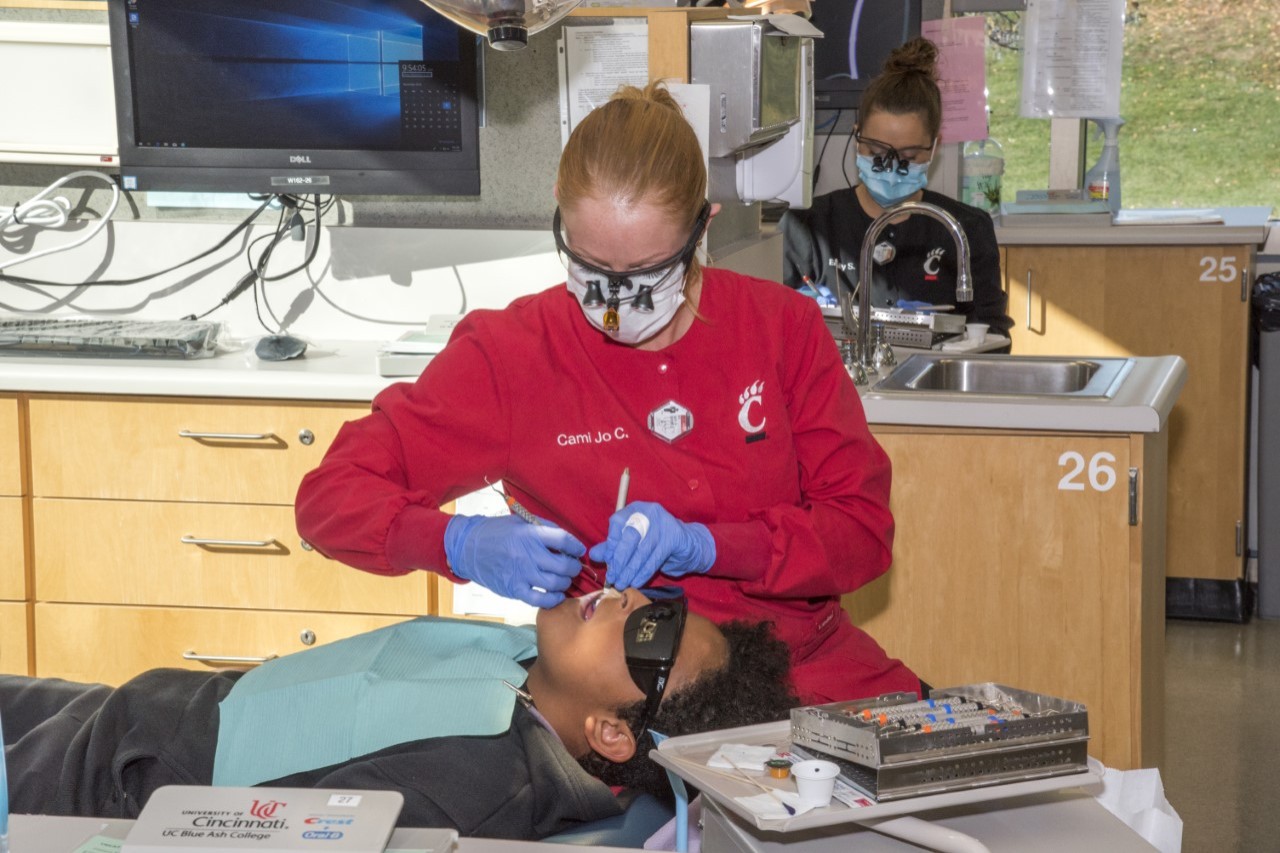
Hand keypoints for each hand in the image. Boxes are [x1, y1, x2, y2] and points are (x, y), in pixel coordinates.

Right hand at [444, 514, 585, 607]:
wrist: (467, 548)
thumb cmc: (496, 532)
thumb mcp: (520, 521)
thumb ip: (543, 528)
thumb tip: (566, 540)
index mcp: (530, 534)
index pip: (564, 540)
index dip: (576, 546)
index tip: (579, 550)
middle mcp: (527, 554)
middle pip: (563, 565)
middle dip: (574, 567)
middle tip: (573, 566)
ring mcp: (521, 574)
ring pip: (555, 583)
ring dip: (565, 582)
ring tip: (564, 579)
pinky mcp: (514, 589)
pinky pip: (540, 599)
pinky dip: (553, 599)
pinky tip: (556, 594)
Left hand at [589, 501, 714, 590]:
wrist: (688, 545)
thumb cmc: (656, 543)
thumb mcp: (632, 543)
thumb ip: (613, 547)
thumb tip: (593, 554)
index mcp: (635, 509)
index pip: (618, 522)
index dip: (611, 543)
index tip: (607, 562)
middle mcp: (649, 511)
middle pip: (630, 536)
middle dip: (620, 560)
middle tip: (613, 577)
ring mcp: (663, 523)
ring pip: (642, 550)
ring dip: (631, 570)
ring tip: (622, 583)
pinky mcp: (674, 537)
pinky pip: (655, 558)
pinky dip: (644, 573)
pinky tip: (637, 582)